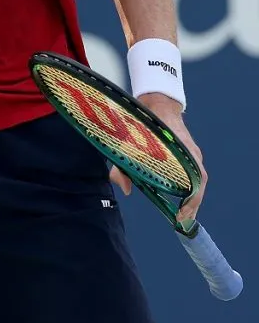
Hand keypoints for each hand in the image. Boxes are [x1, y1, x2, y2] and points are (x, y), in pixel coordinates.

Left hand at [108, 95, 207, 222]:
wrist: (157, 102)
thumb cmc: (143, 123)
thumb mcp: (127, 143)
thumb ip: (122, 166)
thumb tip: (126, 190)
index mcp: (180, 150)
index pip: (197, 179)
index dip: (192, 200)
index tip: (181, 215)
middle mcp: (191, 153)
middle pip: (199, 183)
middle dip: (192, 204)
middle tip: (181, 220)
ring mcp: (192, 152)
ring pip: (197, 179)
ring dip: (191, 197)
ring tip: (181, 213)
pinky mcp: (189, 151)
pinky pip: (193, 172)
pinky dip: (188, 187)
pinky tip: (179, 197)